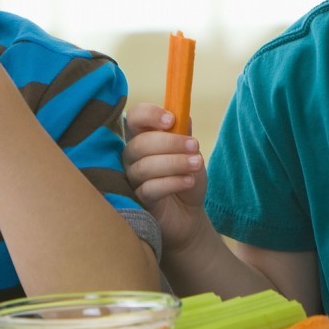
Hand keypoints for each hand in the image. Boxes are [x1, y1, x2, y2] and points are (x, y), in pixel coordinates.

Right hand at [122, 102, 207, 250]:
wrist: (189, 214)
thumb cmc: (185, 178)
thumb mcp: (189, 153)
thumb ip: (184, 133)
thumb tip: (182, 115)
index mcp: (143, 138)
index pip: (134, 118)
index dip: (149, 115)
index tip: (171, 120)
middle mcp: (131, 157)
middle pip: (139, 143)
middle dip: (170, 142)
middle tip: (194, 145)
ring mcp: (132, 179)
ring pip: (144, 167)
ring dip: (174, 163)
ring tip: (196, 164)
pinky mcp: (137, 201)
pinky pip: (149, 188)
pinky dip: (172, 182)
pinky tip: (189, 181)